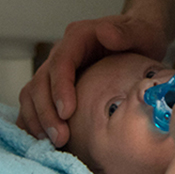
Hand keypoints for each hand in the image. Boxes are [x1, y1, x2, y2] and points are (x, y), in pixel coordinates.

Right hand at [16, 14, 167, 146]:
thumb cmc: (141, 35)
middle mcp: (62, 51)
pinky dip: (36, 121)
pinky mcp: (56, 85)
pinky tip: (47, 141)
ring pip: (33, 94)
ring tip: (54, 142)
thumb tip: (106, 33)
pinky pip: (36, 103)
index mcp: (79, 36)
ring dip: (38, 119)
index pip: (61, 61)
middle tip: (60, 137)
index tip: (67, 112)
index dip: (59, 88)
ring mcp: (56, 69)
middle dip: (46, 111)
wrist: (140, 40)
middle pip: (41, 81)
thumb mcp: (141, 32)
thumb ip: (126, 33)